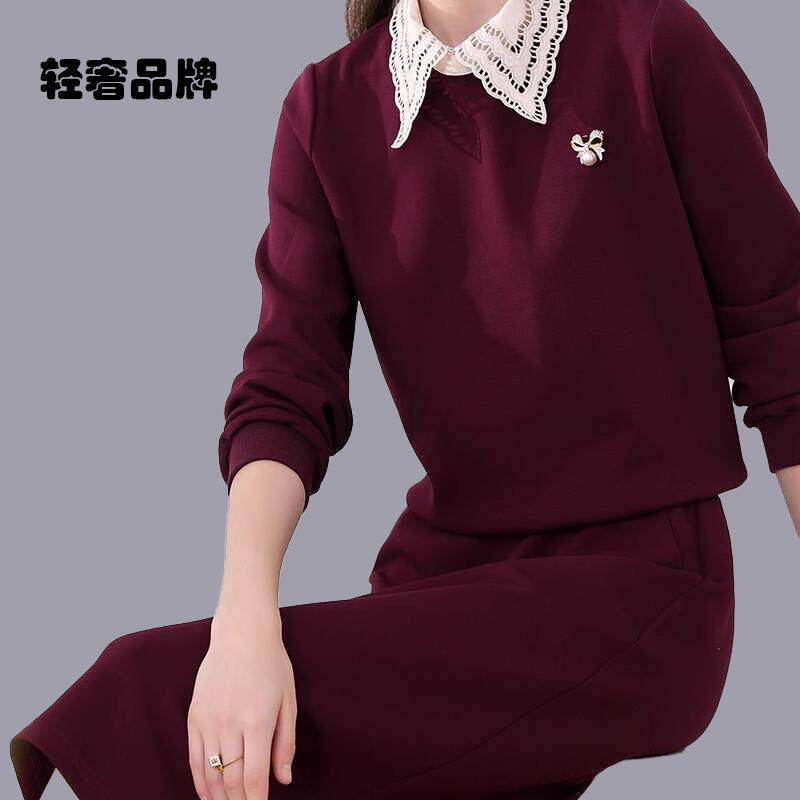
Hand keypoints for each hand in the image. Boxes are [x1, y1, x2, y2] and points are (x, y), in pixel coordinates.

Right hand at [188, 607, 296, 799]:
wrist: (241, 633)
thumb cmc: (271, 664)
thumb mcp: (289, 700)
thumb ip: (286, 743)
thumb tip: (283, 779)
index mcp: (258, 721)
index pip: (253, 778)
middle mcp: (231, 724)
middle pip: (231, 781)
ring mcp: (209, 721)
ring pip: (210, 775)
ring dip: (220, 798)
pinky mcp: (194, 717)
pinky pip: (194, 759)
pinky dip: (201, 782)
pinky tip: (209, 794)